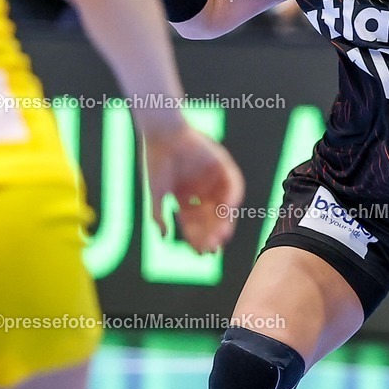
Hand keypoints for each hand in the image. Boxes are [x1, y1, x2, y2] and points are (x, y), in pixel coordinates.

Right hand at [144, 124, 244, 253]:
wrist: (162, 134)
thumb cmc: (155, 162)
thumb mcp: (156, 193)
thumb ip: (159, 215)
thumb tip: (163, 238)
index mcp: (184, 196)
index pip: (193, 222)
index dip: (197, 238)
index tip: (200, 254)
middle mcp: (200, 189)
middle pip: (210, 216)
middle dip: (211, 233)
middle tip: (213, 250)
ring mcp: (212, 177)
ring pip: (223, 204)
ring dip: (224, 221)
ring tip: (222, 237)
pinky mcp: (222, 164)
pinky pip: (233, 184)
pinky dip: (232, 198)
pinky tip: (228, 212)